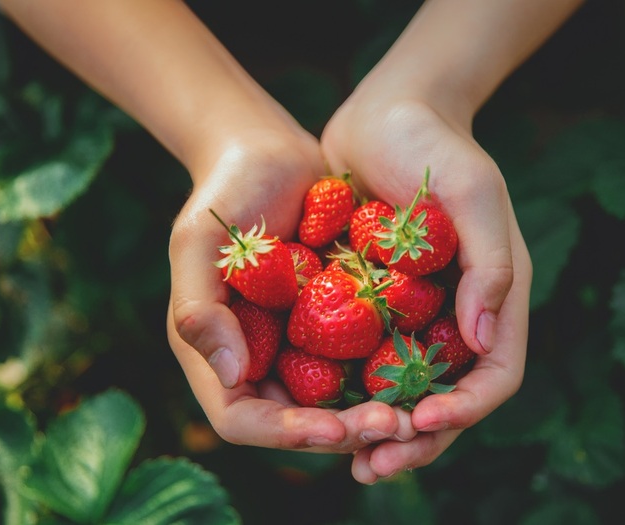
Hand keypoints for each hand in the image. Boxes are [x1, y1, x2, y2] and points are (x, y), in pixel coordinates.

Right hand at [166, 128, 409, 452]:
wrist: (270, 153)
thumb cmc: (225, 192)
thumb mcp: (199, 243)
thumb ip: (200, 309)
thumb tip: (230, 376)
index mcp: (216, 352)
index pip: (242, 418)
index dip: (287, 433)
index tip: (335, 429)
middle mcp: (258, 359)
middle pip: (297, 422)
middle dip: (344, 431)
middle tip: (395, 424)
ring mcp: (297, 344)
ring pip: (335, 401)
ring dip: (372, 412)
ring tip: (415, 409)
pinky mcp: (334, 323)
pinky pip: (361, 361)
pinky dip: (387, 374)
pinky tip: (425, 371)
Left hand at [321, 95, 532, 482]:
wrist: (385, 112)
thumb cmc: (434, 146)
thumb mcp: (473, 192)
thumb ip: (490, 264)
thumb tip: (484, 341)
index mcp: (495, 296)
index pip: (494, 374)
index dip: (464, 408)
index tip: (420, 418)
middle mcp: (459, 315)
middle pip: (449, 398)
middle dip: (418, 438)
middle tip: (374, 466)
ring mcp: (417, 314)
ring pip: (406, 391)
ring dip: (382, 430)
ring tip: (349, 459)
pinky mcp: (375, 306)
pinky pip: (365, 361)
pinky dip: (349, 392)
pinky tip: (317, 411)